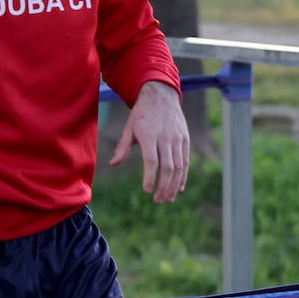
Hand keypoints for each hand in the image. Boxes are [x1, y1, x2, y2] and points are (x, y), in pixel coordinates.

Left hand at [109, 80, 189, 202]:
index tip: (146, 190)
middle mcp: (166, 138)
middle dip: (163, 186)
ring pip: (179, 166)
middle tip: (158, 201)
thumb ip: (122, 147)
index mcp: (149, 135)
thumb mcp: (129, 128)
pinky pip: (186, 161)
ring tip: (168, 199)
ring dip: (174, 185)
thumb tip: (113, 164)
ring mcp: (177, 139)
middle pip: (167, 167)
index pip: (151, 160)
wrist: (161, 97)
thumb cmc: (141, 114)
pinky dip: (183, 176)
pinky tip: (179, 188)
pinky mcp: (185, 140)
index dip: (149, 176)